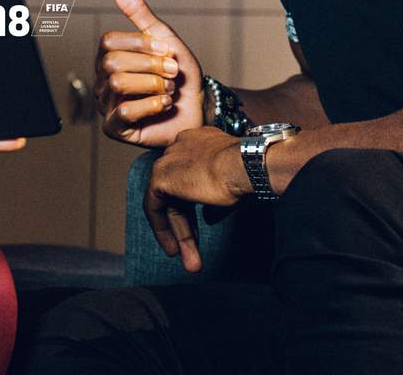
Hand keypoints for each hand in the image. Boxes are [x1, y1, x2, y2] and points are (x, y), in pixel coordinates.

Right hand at [97, 0, 205, 147]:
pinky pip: (124, 112)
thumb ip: (138, 11)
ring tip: (169, 91)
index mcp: (109, 57)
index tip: (168, 50)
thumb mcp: (164, 38)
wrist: (199, 109)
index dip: (142, 44)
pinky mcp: (114, 128)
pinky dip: (151, 105)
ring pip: (118, 85)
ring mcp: (106, 105)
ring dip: (153, 86)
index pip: (109, 42)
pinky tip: (164, 105)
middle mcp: (102, 80)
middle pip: (112, 64)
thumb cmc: (179, 76)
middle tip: (173, 73)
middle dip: (151, 66)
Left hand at [144, 126, 245, 271]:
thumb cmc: (248, 172)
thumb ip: (214, 199)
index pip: (189, 176)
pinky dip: (162, 228)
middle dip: (186, 225)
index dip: (193, 203)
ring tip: (190, 261)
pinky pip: (154, 207)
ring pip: (168, 202)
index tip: (201, 224)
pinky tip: (173, 248)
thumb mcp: (230, 186)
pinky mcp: (160, 177)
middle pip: (178, 192)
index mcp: (199, 142)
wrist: (244, 165)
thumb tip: (208, 218)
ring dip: (179, 233)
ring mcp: (168, 161)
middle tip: (193, 251)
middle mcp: (180, 147)